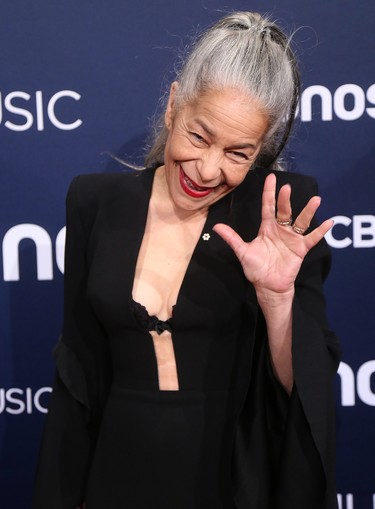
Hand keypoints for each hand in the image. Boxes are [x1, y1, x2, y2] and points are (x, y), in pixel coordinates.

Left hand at [213, 173, 332, 295]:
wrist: (267, 286)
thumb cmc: (256, 268)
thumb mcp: (242, 251)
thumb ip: (232, 238)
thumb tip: (216, 227)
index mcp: (267, 228)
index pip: (268, 206)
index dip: (269, 193)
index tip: (271, 178)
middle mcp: (280, 230)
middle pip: (284, 211)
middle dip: (285, 200)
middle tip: (286, 188)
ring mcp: (292, 238)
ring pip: (301, 221)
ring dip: (308, 211)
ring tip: (316, 200)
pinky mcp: (300, 249)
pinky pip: (312, 238)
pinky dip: (320, 231)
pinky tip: (328, 222)